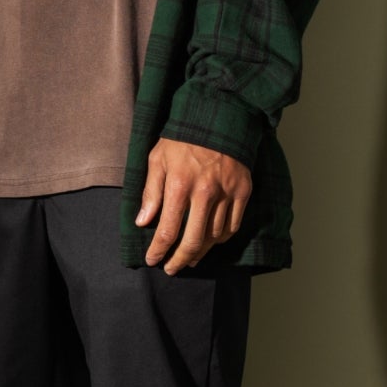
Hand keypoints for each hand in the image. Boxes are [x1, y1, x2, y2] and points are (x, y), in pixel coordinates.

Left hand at [135, 138, 251, 273]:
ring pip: (214, 236)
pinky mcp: (243, 191)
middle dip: (180, 261)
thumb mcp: (158, 159)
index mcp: (180, 185)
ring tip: (189, 257)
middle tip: (171, 269)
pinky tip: (211, 241)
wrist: (220, 117)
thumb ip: (150, 192)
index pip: (167, 230)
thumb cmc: (183, 138)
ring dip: (201, 252)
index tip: (152, 260)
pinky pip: (233, 225)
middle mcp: (205, 193)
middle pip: (193, 241)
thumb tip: (143, 222)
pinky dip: (222, 238)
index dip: (158, 251)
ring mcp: (227, 193)